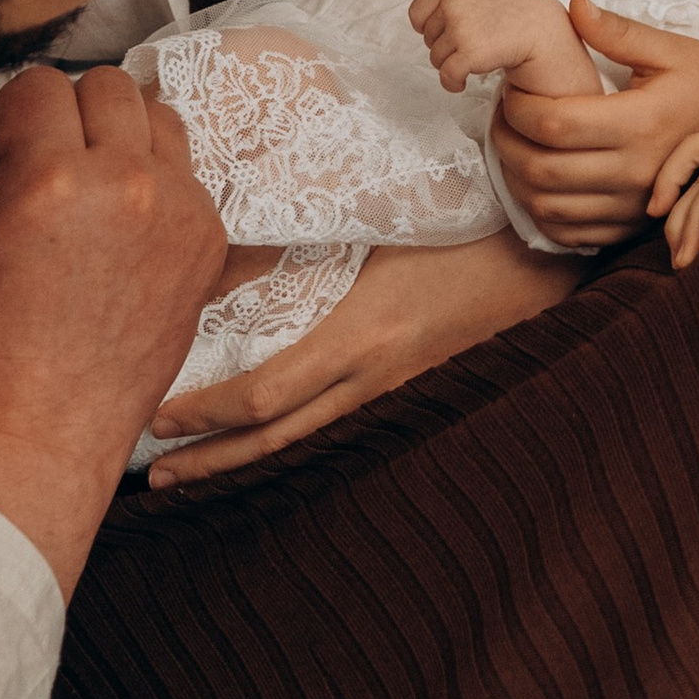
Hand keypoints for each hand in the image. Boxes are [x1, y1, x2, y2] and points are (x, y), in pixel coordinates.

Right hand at [0, 65, 227, 592]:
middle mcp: (128, 182)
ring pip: (154, 116)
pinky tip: (115, 232)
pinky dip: (152, 183)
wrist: (44, 425)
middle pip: (104, 86)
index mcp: (51, 177)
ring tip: (81, 197)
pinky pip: (185, 169)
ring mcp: (179, 209)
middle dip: (63, 121)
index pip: (37, 84)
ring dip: (115, 139)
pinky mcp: (208, 239)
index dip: (5, 127)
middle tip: (37, 181)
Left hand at [140, 228, 576, 485]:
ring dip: (244, 460)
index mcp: (363, 339)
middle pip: (277, 442)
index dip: (205, 417)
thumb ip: (300, 242)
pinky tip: (265, 443)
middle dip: (210, 462)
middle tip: (153, 475)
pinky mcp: (414, 390)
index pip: (264, 399)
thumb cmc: (464, 222)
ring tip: (192, 472)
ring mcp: (399, 393)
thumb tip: (219, 255)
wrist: (545, 254)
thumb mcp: (379, 224)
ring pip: (308, 444)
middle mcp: (377, 380)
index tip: (156, 418)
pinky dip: (293, 441)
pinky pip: (340, 427)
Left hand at [410, 0, 594, 97]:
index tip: (446, 35)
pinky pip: (446, 76)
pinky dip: (452, 84)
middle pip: (427, 38)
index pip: (417, 12)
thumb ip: (452, 1)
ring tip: (477, 58)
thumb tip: (420, 24)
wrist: (545, 32)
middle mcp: (455, 2)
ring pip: (435, 59)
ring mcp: (462, 26)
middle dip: (445, 47)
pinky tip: (465, 82)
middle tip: (473, 46)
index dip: (428, 28)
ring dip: (452, 65)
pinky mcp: (470, 52)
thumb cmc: (514, 16)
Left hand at [495, 2, 698, 251]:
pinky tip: (539, 182)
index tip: (511, 88)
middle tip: (500, 117)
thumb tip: (571, 6)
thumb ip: (618, 31)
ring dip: (516, 178)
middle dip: (505, 141)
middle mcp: (637, 169)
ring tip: (513, 145)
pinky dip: (542, 212)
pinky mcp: (637, 224)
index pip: (552, 122)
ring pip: (549, 205)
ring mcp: (637, 203)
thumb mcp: (670, 49)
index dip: (516, 106)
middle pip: (540, 167)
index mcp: (640, 121)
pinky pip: (572, 232)